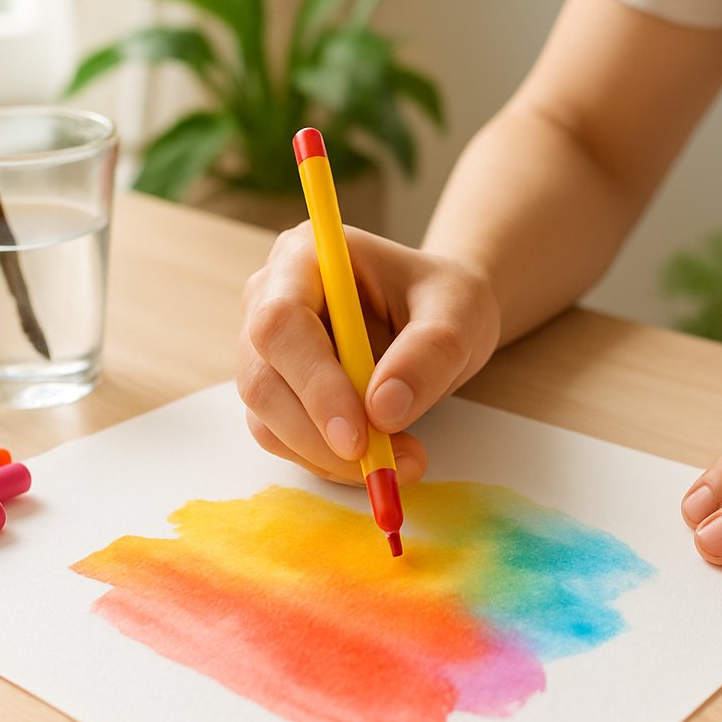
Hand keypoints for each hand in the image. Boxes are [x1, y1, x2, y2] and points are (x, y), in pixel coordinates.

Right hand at [238, 222, 500, 483]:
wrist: (440, 318)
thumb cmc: (444, 301)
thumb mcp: (459, 313)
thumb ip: (428, 353)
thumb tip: (382, 411)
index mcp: (303, 258)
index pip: (281, 322)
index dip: (313, 384)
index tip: (358, 437)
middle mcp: (268, 298)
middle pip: (261, 377)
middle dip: (318, 434)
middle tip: (383, 464)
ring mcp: (264, 349)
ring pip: (266, 418)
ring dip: (326, 457)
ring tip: (400, 459)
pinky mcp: (275, 390)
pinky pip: (282, 439)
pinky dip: (326, 462)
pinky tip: (377, 458)